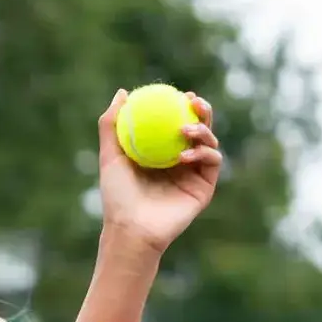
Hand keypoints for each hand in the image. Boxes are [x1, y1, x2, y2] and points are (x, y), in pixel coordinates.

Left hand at [96, 89, 222, 253]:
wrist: (131, 229)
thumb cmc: (117, 196)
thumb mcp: (109, 156)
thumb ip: (111, 124)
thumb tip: (123, 92)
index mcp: (161, 152)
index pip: (177, 122)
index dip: (182, 105)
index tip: (180, 94)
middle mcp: (180, 161)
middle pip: (200, 128)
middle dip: (203, 111)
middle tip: (194, 101)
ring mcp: (194, 174)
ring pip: (210, 143)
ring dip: (203, 130)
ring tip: (186, 130)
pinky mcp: (204, 189)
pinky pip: (212, 162)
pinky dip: (204, 153)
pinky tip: (186, 155)